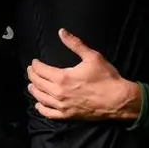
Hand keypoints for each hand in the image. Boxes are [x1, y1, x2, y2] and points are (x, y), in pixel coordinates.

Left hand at [27, 29, 141, 120]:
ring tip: (31, 85)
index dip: (35, 65)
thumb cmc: (106, 78)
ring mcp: (61, 106)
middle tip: (30, 70)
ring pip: (40, 98)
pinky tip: (38, 104)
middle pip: (38, 83)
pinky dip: (41, 108)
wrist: (118, 100)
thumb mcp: (92, 56)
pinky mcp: (66, 115)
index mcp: (62, 77)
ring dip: (33, 90)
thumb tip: (61, 32)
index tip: (34, 62)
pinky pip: (48, 113)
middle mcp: (58, 92)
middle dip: (32, 75)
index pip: (41, 70)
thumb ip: (75, 44)